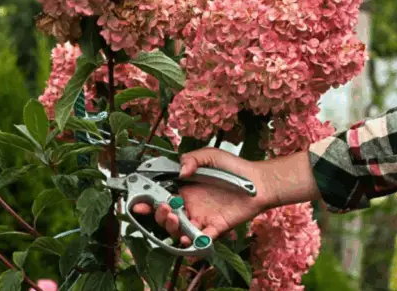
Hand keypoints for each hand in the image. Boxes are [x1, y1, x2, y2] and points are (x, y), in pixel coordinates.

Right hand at [131, 148, 274, 244]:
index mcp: (184, 189)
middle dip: (158, 215)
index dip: (147, 202)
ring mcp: (201, 218)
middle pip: (166, 217)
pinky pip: (201, 239)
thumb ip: (192, 159)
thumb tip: (181, 172)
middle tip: (162, 207)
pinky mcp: (215, 227)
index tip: (137, 203)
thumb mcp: (210, 155)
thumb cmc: (234, 167)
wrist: (259, 181)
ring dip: (171, 228)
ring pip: (179, 230)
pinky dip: (193, 241)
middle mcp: (190, 206)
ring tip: (174, 218)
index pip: (160, 198)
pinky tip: (187, 237)